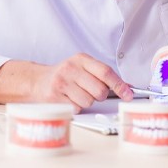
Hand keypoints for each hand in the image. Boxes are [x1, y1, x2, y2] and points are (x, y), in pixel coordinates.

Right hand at [0, 54, 132, 112]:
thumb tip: (127, 87)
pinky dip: (76, 107)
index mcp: (82, 59)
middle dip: (101, 95)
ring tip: (78, 94)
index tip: (128, 94)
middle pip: (100, 90)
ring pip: (89, 101)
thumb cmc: (66, 75)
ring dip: (87, 102)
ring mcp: (62, 82)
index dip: (119, 85)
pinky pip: (76, 108)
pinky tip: (69, 99)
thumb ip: (105, 75)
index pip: (106, 72)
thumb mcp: (84, 68)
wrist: (39, 80)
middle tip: (93, 91)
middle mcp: (71, 68)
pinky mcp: (54, 96)